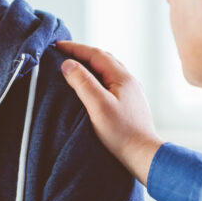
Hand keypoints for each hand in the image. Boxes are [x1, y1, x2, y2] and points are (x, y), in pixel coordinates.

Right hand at [56, 41, 162, 185]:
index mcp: (122, 77)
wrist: (143, 155)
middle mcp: (128, 80)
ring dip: (90, 64)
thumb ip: (83, 83)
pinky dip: (96, 76)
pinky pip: (110, 81)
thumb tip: (68, 64)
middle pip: (103, 59)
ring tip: (74, 66)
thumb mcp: (98, 106)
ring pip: (107, 70)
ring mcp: (130, 92)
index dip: (75, 48)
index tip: (57, 45)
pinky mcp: (129, 103)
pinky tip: (90, 85)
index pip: (95, 54)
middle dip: (82, 53)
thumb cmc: (122, 133)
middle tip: (63, 52)